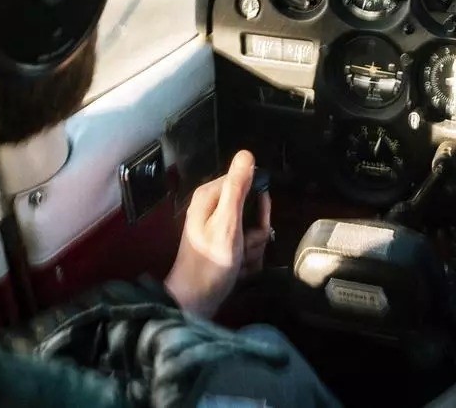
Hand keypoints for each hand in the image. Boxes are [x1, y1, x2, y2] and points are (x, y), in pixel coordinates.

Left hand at [164, 151, 271, 316]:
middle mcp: (214, 208)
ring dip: (252, 250)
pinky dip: (247, 260)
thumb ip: (238, 188)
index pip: (250, 185)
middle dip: (256, 233)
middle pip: (254, 210)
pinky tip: (238, 270)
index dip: (259, 205)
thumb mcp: (227, 222)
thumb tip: (247, 154)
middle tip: (244, 247)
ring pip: (254, 231)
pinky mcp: (225, 247)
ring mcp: (220, 229)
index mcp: (211, 196)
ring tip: (239, 262)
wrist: (196, 301)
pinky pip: (248, 247)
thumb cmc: (211, 262)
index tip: (257, 224)